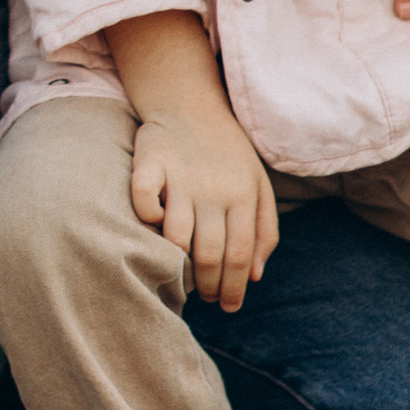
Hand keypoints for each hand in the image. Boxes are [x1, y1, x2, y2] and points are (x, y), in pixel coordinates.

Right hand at [129, 103, 278, 309]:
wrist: (191, 103)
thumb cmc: (228, 153)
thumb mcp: (259, 185)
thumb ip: (265, 230)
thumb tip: (255, 276)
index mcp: (243, 195)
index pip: (239, 255)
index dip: (233, 288)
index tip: (227, 306)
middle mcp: (214, 188)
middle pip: (210, 253)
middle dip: (209, 286)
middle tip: (206, 298)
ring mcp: (181, 176)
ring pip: (177, 236)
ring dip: (178, 265)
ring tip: (181, 276)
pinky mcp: (151, 162)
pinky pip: (144, 199)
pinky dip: (148, 218)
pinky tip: (155, 225)